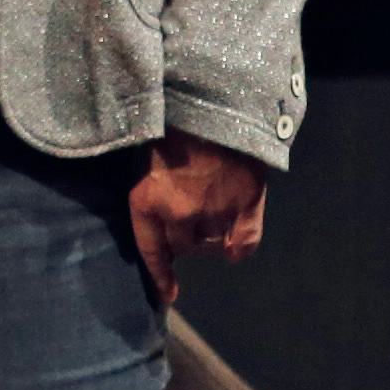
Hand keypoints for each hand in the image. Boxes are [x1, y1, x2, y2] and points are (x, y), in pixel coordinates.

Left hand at [123, 133, 268, 310]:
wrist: (212, 94)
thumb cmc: (170, 118)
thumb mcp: (143, 151)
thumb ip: (148, 184)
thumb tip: (155, 211)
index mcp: (147, 200)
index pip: (151, 251)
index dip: (160, 276)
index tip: (168, 295)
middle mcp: (180, 214)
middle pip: (184, 246)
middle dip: (183, 237)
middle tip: (188, 214)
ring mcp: (215, 210)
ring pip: (212, 242)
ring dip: (210, 233)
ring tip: (210, 210)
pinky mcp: (246, 202)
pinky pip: (246, 240)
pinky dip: (241, 248)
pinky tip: (236, 251)